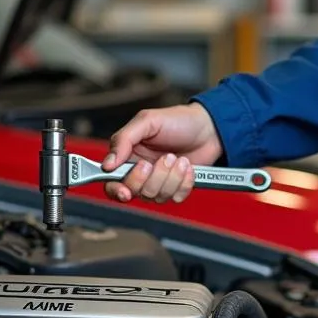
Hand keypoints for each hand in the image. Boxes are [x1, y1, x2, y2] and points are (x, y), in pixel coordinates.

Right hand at [102, 103, 222, 204]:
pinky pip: (176, 197)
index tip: (126, 191)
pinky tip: (188, 167)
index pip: (112, 181)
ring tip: (179, 158)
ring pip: (157, 196)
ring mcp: (159, 181)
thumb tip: (107, 163)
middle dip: (153, 177)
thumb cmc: (178, 120)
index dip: (117, 189)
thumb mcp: (147, 121)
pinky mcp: (177, 188)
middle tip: (165, 158)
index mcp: (128, 155)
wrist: (209, 127)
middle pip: (136, 191)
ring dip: (171, 177)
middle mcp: (141, 172)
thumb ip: (123, 139)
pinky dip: (184, 183)